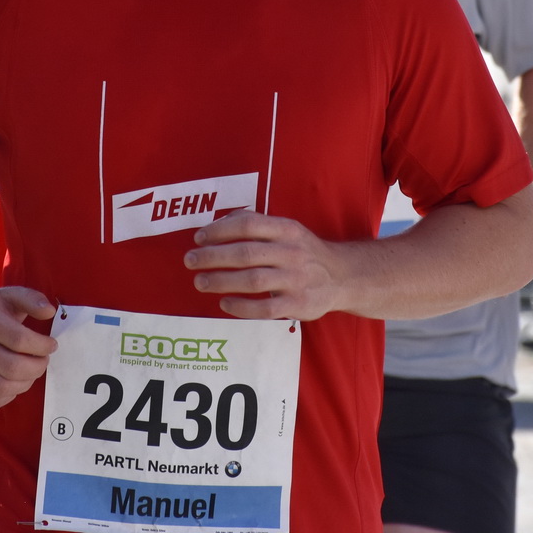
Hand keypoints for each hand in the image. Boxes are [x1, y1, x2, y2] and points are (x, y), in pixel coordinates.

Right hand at [0, 286, 56, 408]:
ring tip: (30, 370)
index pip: (20, 340)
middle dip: (38, 366)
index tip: (51, 345)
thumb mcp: (9, 294)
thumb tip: (49, 312)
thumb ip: (31, 299)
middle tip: (43, 360)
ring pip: (3, 388)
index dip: (43, 346)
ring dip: (26, 382)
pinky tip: (14, 381)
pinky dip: (9, 395)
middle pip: (13, 368)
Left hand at [185, 212, 348, 320]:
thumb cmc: (303, 251)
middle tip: (190, 261)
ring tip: (200, 282)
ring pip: (253, 280)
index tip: (198, 238)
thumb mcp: (287, 230)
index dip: (219, 230)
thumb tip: (218, 223)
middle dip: (213, 257)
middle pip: (246, 253)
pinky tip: (224, 303)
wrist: (342, 276)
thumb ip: (256, 224)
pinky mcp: (298, 304)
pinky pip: (265, 309)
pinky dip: (241, 306)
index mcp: (287, 230)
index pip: (247, 225)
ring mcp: (296, 280)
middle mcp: (292, 253)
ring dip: (222, 281)